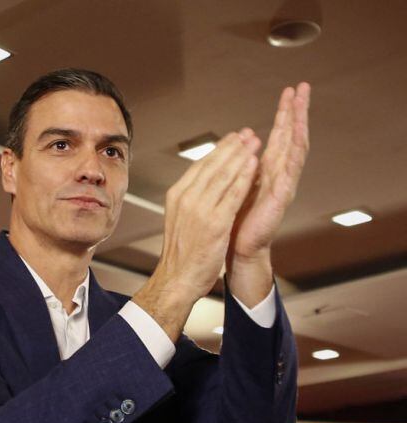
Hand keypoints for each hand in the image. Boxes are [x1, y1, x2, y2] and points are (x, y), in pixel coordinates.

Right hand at [132, 130, 260, 339]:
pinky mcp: (215, 223)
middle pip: (212, 165)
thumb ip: (191, 198)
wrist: (177, 279)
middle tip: (248, 133)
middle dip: (232, 147)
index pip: (200, 165)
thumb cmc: (182, 252)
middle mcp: (186, 199)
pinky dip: (244, 177)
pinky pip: (233, 194)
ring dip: (241, 156)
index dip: (219, 149)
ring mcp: (200, 210)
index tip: (233, 138)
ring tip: (255, 142)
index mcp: (177, 196)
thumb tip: (205, 181)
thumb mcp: (180, 218)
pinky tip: (255, 165)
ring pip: (223, 176)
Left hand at [230, 84, 310, 261]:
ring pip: (294, 149)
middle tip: (301, 88)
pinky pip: (288, 174)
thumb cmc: (236, 219)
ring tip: (302, 105)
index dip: (284, 114)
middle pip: (290, 136)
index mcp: (267, 169)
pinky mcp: (281, 199)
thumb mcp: (235, 185)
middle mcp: (278, 174)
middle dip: (296, 112)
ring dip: (298, 126)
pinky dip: (290, 156)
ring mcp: (282, 185)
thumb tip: (236, 146)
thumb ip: (240, 167)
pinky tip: (294, 140)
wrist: (239, 248)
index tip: (289, 91)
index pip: (279, 135)